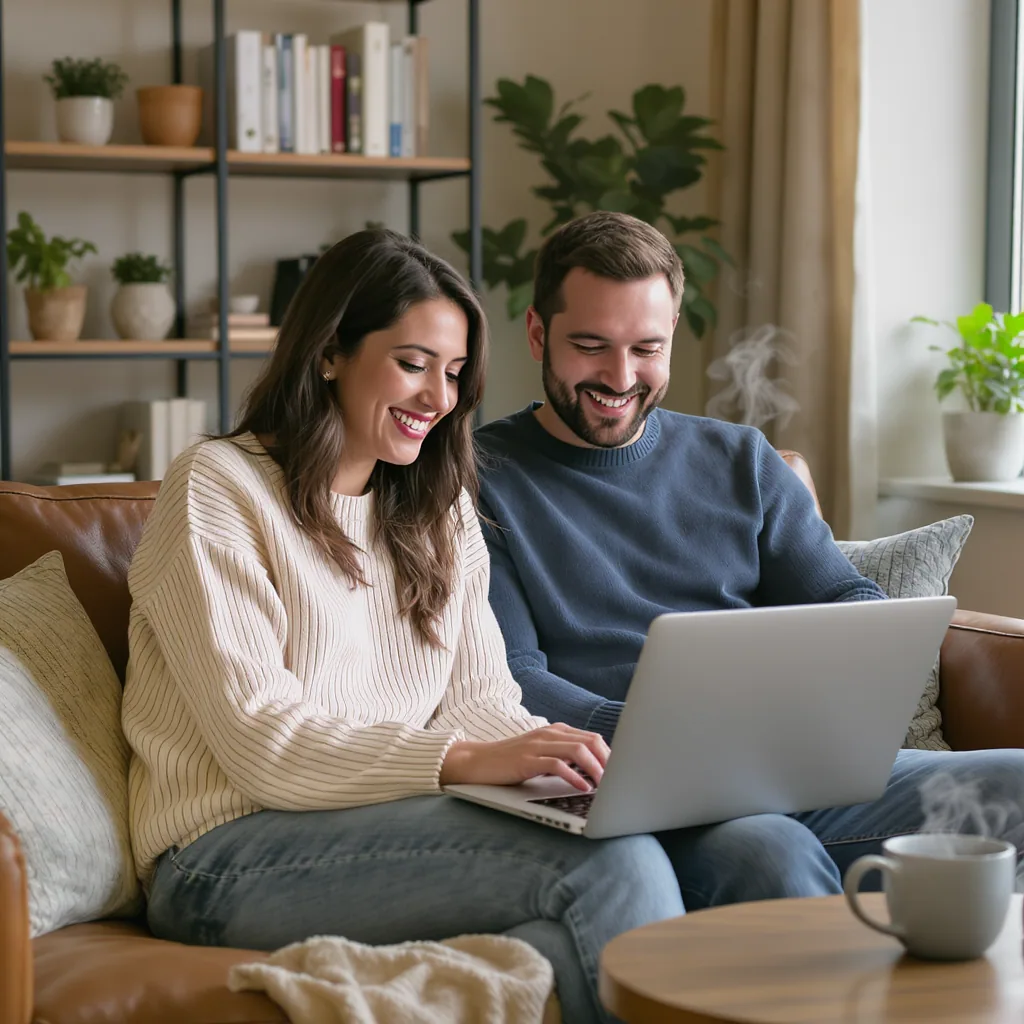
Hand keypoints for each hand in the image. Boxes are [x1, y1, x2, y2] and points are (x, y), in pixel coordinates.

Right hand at [440, 723, 608, 791]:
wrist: (476, 761)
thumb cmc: (510, 762)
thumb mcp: (540, 756)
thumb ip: (563, 758)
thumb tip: (593, 774)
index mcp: (555, 731)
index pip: (592, 738)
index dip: (610, 755)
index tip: (621, 774)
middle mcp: (549, 734)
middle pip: (590, 741)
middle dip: (609, 761)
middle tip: (619, 781)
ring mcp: (537, 745)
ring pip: (577, 750)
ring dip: (596, 769)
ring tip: (605, 786)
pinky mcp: (526, 759)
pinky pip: (556, 764)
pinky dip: (574, 776)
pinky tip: (583, 787)